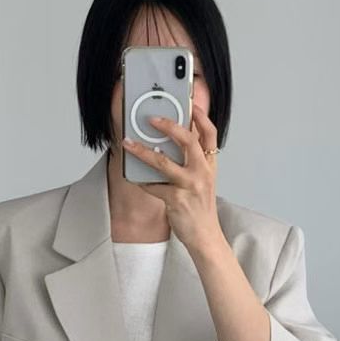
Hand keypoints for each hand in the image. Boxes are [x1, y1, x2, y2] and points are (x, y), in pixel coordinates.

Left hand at [121, 102, 225, 256]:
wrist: (206, 237)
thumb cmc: (201, 209)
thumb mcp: (203, 181)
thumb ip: (193, 163)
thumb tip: (169, 146)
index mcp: (210, 165)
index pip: (210, 134)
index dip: (201, 116)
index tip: (189, 104)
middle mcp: (202, 172)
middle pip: (188, 140)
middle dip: (169, 126)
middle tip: (152, 119)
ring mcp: (189, 186)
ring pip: (163, 163)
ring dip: (143, 151)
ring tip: (129, 144)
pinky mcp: (176, 200)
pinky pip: (153, 186)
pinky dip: (142, 181)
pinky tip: (134, 177)